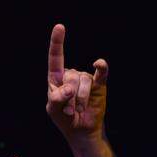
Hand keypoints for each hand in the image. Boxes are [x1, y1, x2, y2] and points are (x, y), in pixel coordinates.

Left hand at [46, 24, 107, 139]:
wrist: (82, 130)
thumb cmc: (65, 118)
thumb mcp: (54, 110)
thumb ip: (56, 98)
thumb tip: (68, 88)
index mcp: (56, 78)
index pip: (56, 57)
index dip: (57, 42)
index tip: (60, 27)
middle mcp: (71, 75)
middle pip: (71, 77)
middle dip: (70, 96)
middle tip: (70, 111)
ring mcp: (86, 79)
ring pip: (84, 82)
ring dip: (81, 99)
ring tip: (79, 110)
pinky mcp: (99, 85)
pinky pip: (101, 74)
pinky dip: (102, 68)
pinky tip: (99, 64)